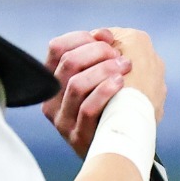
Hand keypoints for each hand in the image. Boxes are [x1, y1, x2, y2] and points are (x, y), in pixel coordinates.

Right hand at [42, 28, 165, 158]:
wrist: (126, 146)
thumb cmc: (120, 104)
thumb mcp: (111, 72)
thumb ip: (104, 49)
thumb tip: (101, 34)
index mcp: (56, 81)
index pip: (57, 48)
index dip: (83, 39)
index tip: (108, 41)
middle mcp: (53, 100)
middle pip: (68, 62)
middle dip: (98, 53)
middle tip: (121, 58)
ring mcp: (64, 121)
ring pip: (76, 84)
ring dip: (104, 70)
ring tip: (125, 69)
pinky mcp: (78, 137)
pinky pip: (87, 109)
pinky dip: (105, 91)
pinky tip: (121, 84)